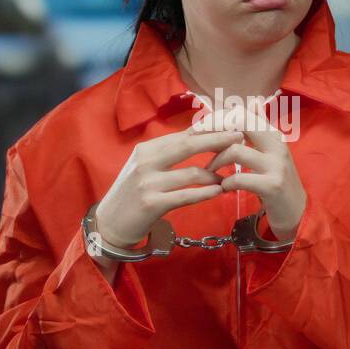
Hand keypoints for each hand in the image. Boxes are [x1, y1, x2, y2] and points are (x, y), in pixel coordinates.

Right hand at [93, 123, 244, 249]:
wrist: (109, 224)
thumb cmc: (132, 194)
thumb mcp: (146, 167)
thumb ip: (168, 153)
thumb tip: (199, 135)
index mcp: (147, 149)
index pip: (183, 134)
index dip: (209, 129)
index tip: (230, 124)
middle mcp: (146, 162)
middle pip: (189, 145)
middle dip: (217, 140)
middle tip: (239, 137)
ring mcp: (148, 182)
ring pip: (192, 173)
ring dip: (215, 175)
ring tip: (230, 177)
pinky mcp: (151, 204)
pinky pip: (185, 196)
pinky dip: (205, 193)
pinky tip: (219, 192)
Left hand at [201, 97, 306, 241]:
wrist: (299, 213)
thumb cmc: (278, 182)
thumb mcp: (272, 152)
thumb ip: (261, 129)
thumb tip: (254, 101)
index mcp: (274, 136)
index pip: (244, 114)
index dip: (219, 119)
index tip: (201, 129)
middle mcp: (277, 146)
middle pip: (241, 124)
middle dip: (214, 132)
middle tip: (198, 145)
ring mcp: (276, 165)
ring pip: (236, 150)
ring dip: (216, 161)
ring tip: (210, 171)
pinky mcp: (272, 186)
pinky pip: (240, 178)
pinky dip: (225, 183)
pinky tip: (223, 187)